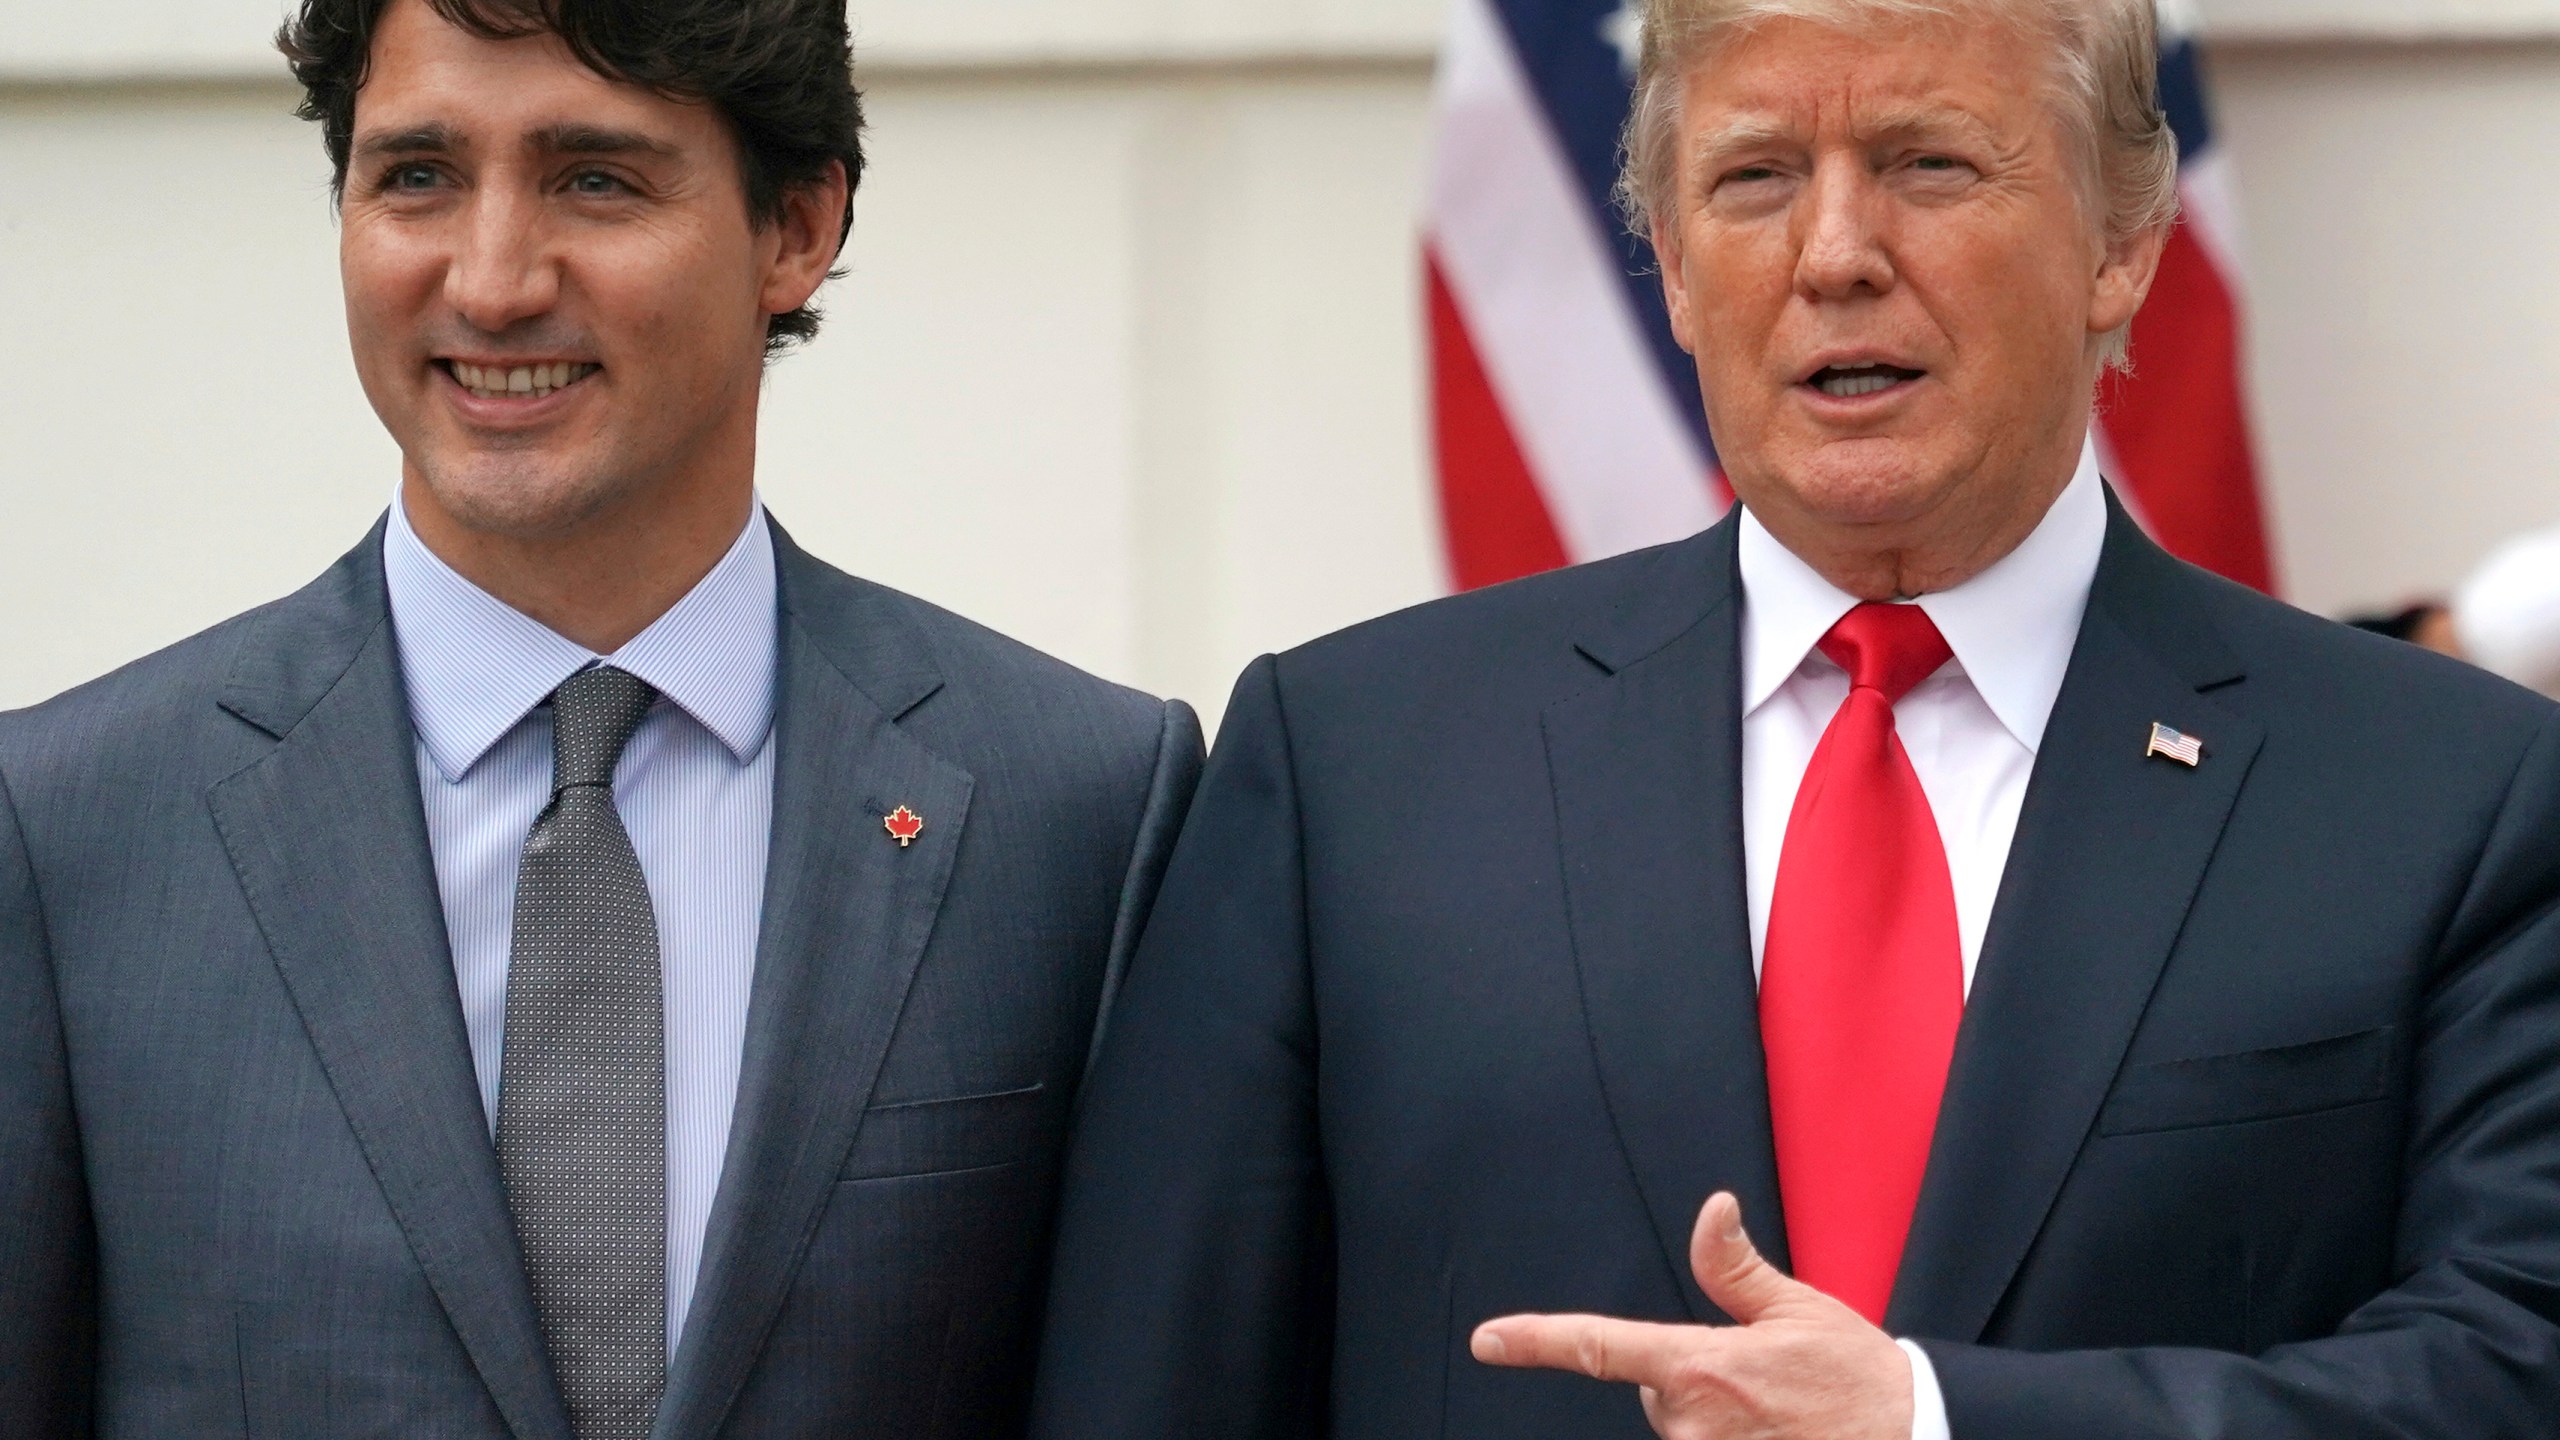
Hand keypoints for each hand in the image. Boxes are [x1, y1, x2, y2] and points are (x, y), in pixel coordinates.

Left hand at [1469, 1193, 1913, 1439]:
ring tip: (1775, 1419)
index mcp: (1701, 1365)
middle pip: (1654, 1395)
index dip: (1538, 1340)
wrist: (1912, 1438)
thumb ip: (1735, 1268)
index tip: (1488, 1338)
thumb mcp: (1798, 1310)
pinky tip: (1768, 1435)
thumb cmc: (1856, 1377)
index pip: (1602, 1346)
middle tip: (1759, 1383)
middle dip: (1689, 1384)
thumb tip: (1711, 1208)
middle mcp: (1692, 1422)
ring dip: (1712, 1422)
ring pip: (1679, 1432)